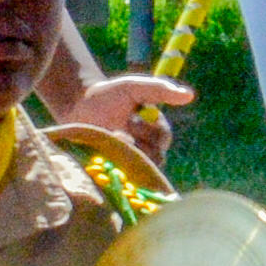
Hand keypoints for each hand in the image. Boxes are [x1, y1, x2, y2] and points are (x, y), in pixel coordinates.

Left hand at [62, 71, 195, 166]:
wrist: (77, 106)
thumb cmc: (109, 94)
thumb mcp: (133, 87)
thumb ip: (159, 89)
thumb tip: (189, 95)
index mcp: (156, 132)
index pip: (162, 138)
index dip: (147, 131)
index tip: (131, 119)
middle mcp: (146, 149)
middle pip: (151, 157)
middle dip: (133, 145)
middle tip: (116, 132)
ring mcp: (129, 162)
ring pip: (136, 169)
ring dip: (121, 156)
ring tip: (107, 140)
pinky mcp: (112, 171)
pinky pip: (120, 178)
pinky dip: (112, 169)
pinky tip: (100, 157)